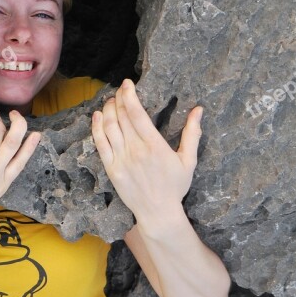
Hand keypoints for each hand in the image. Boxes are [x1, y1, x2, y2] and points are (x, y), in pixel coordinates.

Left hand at [91, 79, 202, 230]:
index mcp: (154, 145)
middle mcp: (135, 150)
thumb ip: (192, 133)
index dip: (129, 95)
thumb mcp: (188, 160)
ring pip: (109, 127)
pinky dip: (96, 127)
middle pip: (121, 117)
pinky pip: (100, 143)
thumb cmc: (174, 187)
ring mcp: (121, 159)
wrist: (157, 212)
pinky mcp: (111, 168)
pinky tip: (97, 116)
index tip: (127, 84)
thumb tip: (198, 110)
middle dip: (118, 98)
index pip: (137, 113)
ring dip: (107, 110)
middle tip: (119, 89)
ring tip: (110, 100)